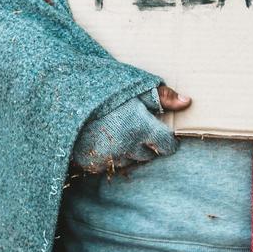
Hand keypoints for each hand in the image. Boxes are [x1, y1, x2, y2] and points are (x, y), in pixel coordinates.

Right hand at [70, 84, 191, 173]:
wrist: (64, 99)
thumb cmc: (102, 90)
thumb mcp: (134, 87)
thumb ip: (162, 96)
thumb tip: (188, 102)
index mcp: (142, 128)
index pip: (167, 146)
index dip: (165, 139)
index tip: (158, 131)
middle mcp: (129, 147)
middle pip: (149, 155)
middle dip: (145, 144)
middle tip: (133, 126)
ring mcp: (110, 157)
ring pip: (129, 161)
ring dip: (127, 151)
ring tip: (116, 132)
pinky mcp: (94, 163)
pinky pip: (110, 165)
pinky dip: (109, 155)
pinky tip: (102, 140)